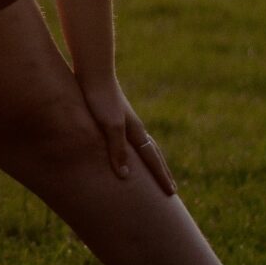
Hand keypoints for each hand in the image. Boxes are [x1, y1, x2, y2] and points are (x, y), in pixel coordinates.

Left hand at [77, 75, 177, 196]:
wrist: (93, 71)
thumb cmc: (99, 99)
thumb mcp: (109, 127)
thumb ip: (117, 150)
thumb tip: (126, 176)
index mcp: (136, 131)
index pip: (153, 159)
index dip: (162, 177)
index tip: (172, 193)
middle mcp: (135, 127)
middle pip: (153, 153)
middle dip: (163, 172)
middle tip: (172, 190)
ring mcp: (126, 121)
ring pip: (144, 146)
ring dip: (152, 162)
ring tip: (155, 173)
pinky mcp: (114, 116)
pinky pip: (131, 140)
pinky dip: (137, 151)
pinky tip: (129, 151)